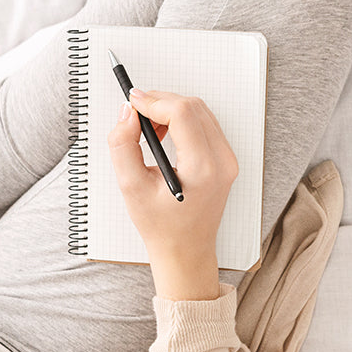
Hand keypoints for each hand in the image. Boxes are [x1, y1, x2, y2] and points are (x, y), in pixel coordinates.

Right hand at [108, 89, 237, 300]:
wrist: (186, 250)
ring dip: (171, 109)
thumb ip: (122, 145)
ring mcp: (228, 160)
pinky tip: (165, 135)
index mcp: (203, 169)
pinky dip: (183, 120)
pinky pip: (205, 124)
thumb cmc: (160, 226)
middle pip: (193, 106)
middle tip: (136, 115)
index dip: (154, 101)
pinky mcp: (226, 159)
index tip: (132, 103)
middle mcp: (222, 161)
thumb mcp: (130, 187)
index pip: (183, 113)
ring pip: (200, 111)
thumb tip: (127, 113)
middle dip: (161, 102)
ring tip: (148, 127)